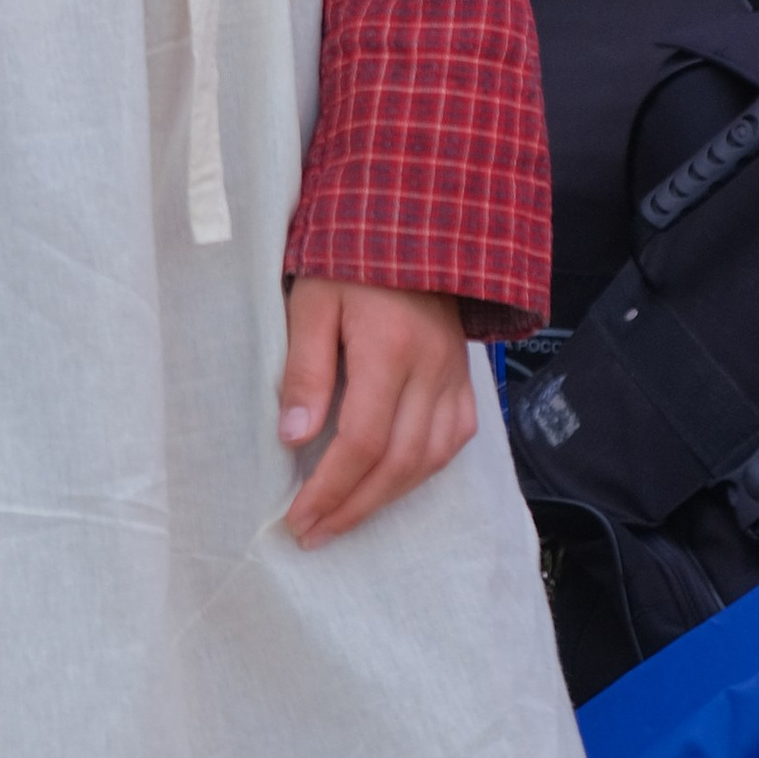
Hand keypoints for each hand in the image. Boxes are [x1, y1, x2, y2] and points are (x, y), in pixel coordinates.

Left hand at [278, 279, 476, 545]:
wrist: (410, 224)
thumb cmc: (349, 259)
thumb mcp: (310, 303)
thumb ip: (305, 370)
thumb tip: (293, 439)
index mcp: (389, 349)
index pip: (361, 441)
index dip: (329, 488)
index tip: (297, 517)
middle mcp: (430, 369)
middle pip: (398, 463)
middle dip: (352, 507)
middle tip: (313, 533)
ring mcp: (454, 375)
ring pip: (430, 460)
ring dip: (385, 498)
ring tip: (343, 518)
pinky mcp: (464, 378)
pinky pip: (453, 440)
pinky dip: (421, 471)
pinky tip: (391, 483)